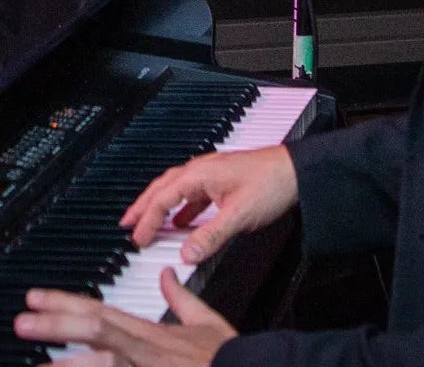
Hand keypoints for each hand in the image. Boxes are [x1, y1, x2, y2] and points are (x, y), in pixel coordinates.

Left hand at [14, 269, 234, 365]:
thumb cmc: (228, 358)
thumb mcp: (205, 322)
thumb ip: (181, 298)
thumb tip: (168, 274)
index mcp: (149, 333)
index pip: (98, 311)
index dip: (65, 303)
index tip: (35, 298)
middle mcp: (141, 352)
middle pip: (92, 331)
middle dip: (53, 325)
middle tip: (20, 321)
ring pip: (100, 366)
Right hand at [121, 145, 297, 265]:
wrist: (295, 171)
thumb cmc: (270, 183)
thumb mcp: (238, 215)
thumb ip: (210, 236)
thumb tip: (186, 254)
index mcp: (199, 174)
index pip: (163, 197)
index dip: (147, 219)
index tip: (136, 237)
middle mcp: (202, 170)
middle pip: (163, 188)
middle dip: (143, 206)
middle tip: (127, 223)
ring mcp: (212, 175)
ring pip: (176, 190)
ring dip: (160, 206)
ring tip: (148, 222)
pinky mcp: (222, 181)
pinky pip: (192, 195)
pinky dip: (181, 209)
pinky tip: (183, 222)